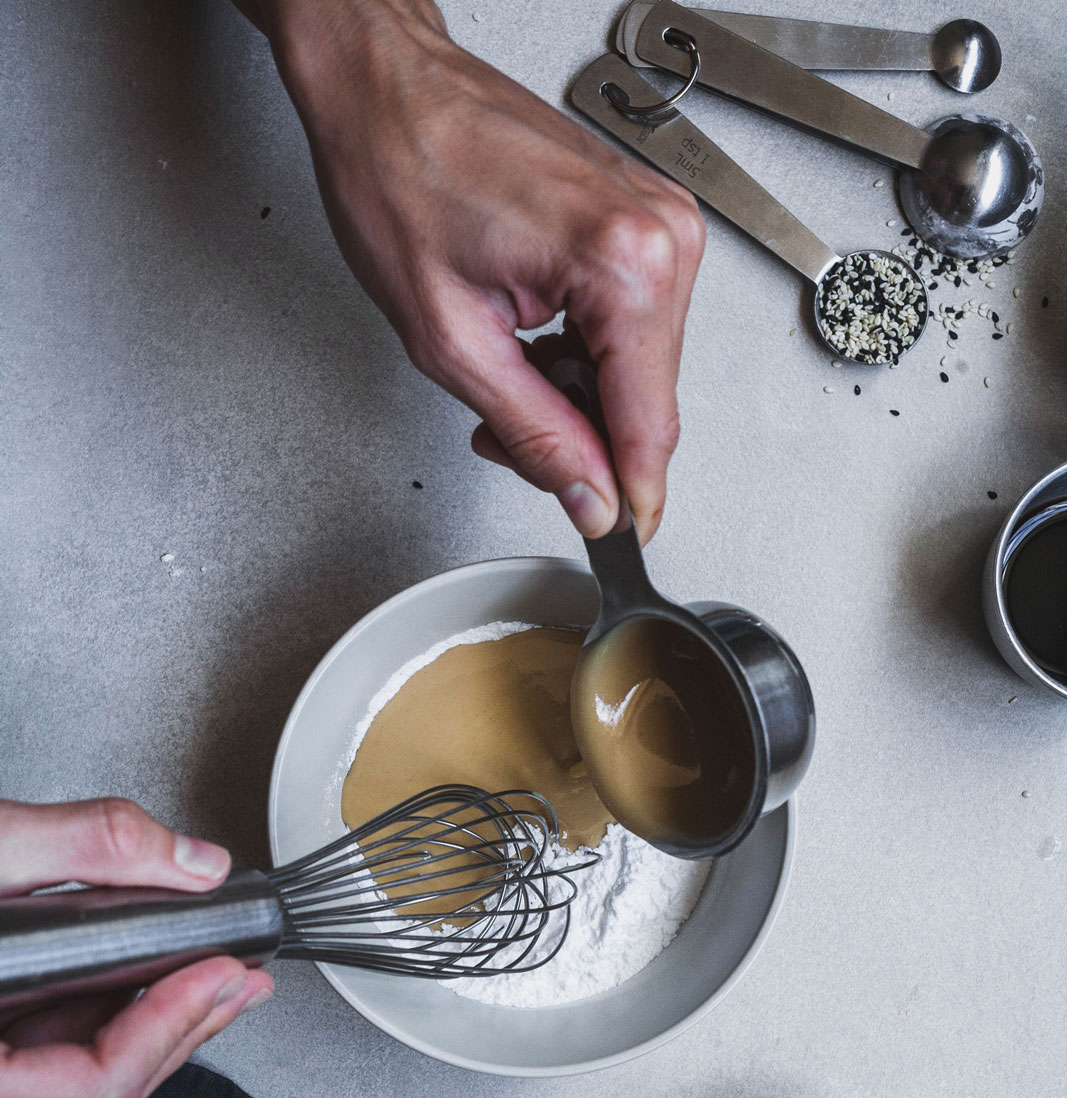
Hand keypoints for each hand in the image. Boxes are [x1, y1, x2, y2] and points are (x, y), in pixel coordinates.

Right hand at [0, 799, 273, 1097]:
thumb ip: (83, 848)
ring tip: (216, 978)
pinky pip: (44, 1065)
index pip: (94, 1087)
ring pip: (74, 1089)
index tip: (222, 972)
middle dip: (183, 1031)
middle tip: (246, 980)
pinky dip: (99, 1024)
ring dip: (149, 1031)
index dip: (172, 1027)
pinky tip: (141, 983)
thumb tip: (192, 862)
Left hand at [255, 0, 703, 541]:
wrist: (384, 88)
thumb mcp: (453, 341)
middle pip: (649, 401)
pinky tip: (531, 334)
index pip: (650, 424)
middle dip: (584, 439)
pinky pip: (634, 323)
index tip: (615, 533)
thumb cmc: (399, 176)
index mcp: (622, 263)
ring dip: (579, 394)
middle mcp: (660, 236)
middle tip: (503, 435)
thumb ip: (534, 434)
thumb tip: (588, 498)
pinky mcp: (643, 217)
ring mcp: (659, 221)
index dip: (627, 494)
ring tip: (505, 367)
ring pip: (642, 368)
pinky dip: (583, 350)